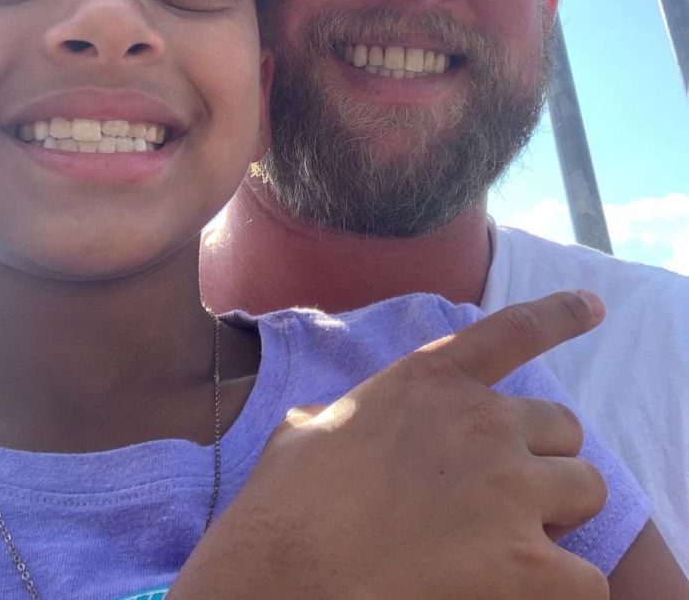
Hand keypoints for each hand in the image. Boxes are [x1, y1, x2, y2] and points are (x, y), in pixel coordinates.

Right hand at [172, 291, 609, 599]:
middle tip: (504, 497)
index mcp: (428, 381)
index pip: (513, 330)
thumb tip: (323, 424)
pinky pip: (589, 578)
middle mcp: (481, 421)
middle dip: (542, 459)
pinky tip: (521, 595)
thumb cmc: (284, 509)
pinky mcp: (527, 563)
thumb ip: (341, 414)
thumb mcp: (305, 430)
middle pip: (563, 427)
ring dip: (560, 516)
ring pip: (587, 489)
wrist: (283, 575)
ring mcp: (508, 487)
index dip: (560, 314)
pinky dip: (564, 589)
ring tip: (515, 543)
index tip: (593, 305)